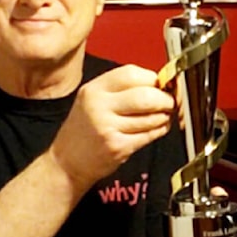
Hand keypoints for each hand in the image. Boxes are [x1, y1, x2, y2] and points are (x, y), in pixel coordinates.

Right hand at [50, 64, 174, 187]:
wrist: (66, 162)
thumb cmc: (84, 130)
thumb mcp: (93, 100)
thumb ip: (121, 90)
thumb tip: (159, 83)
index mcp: (94, 89)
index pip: (131, 73)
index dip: (153, 78)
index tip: (161, 84)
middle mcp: (99, 106)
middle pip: (145, 95)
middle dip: (165, 99)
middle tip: (169, 102)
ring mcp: (107, 127)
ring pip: (151, 117)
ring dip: (164, 116)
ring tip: (164, 116)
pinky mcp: (117, 147)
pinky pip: (149, 135)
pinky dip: (159, 130)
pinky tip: (157, 128)